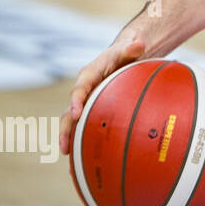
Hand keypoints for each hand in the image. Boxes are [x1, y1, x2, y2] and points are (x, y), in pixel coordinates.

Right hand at [59, 33, 146, 154]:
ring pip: (73, 123)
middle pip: (70, 111)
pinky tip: (84, 161)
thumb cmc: (126, 53)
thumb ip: (131, 48)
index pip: (81, 87)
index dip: (76, 99)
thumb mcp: (129, 49)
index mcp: (91, 74)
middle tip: (65, 146)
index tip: (75, 113)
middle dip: (66, 129)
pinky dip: (82, 141)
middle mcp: (84, 90)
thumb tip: (139, 44)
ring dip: (70, 139)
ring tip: (69, 158)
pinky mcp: (92, 111)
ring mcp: (86, 102)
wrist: (123, 56)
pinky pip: (85, 127)